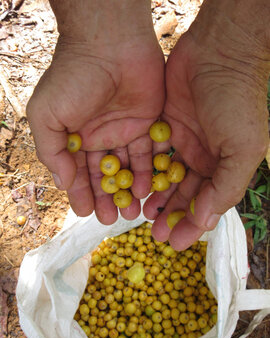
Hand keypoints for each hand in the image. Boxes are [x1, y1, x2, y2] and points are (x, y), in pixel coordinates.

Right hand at [27, 0, 164, 223]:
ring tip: (133, 212)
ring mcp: (125, 131)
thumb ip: (51, 151)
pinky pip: (149, 153)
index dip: (81, 193)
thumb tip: (61, 183)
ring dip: (130, 190)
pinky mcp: (149, 124)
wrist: (110, 44)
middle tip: (113, 220)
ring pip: (128, 169)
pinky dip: (149, 172)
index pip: (78, 172)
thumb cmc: (73, 78)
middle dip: (108, 198)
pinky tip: (148, 190)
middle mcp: (100, 137)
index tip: (87, 213)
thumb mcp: (47, 115)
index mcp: (76, 136)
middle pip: (105, 175)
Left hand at [144, 3, 269, 249]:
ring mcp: (181, 142)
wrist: (217, 54)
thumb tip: (205, 221)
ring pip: (165, 178)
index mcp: (224, 165)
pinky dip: (143, 172)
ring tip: (139, 216)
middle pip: (184, 195)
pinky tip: (133, 187)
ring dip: (154, 198)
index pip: (207, 203)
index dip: (192, 225)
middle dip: (170, 214)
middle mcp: (203, 157)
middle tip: (153, 234)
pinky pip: (151, 155)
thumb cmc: (236, 103)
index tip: (175, 243)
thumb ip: (226, 186)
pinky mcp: (163, 127)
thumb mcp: (242, 148)